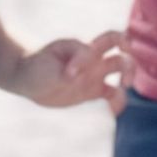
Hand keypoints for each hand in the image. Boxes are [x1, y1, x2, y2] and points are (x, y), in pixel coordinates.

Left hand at [3, 29, 131, 111]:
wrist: (26, 78)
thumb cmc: (35, 65)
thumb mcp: (46, 64)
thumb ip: (64, 69)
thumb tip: (78, 77)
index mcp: (83, 48)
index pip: (103, 43)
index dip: (91, 58)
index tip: (70, 74)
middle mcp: (93, 59)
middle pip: (122, 52)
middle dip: (130, 65)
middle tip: (124, 82)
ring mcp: (93, 74)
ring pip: (121, 70)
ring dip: (128, 79)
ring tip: (119, 98)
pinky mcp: (91, 90)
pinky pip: (112, 94)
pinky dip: (117, 103)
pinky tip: (114, 112)